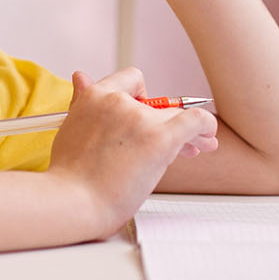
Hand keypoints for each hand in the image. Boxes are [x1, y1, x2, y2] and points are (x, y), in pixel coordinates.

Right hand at [47, 69, 217, 237]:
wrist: (72, 202)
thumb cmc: (70, 177)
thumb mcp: (70, 128)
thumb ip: (82, 103)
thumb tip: (81, 76)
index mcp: (94, 97)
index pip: (131, 81)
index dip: (143, 99)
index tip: (146, 117)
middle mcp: (118, 102)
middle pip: (157, 104)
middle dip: (168, 121)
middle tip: (178, 140)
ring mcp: (139, 119)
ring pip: (176, 115)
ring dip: (188, 131)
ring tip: (196, 147)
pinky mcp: (159, 139)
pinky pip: (194, 121)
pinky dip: (206, 126)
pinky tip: (208, 137)